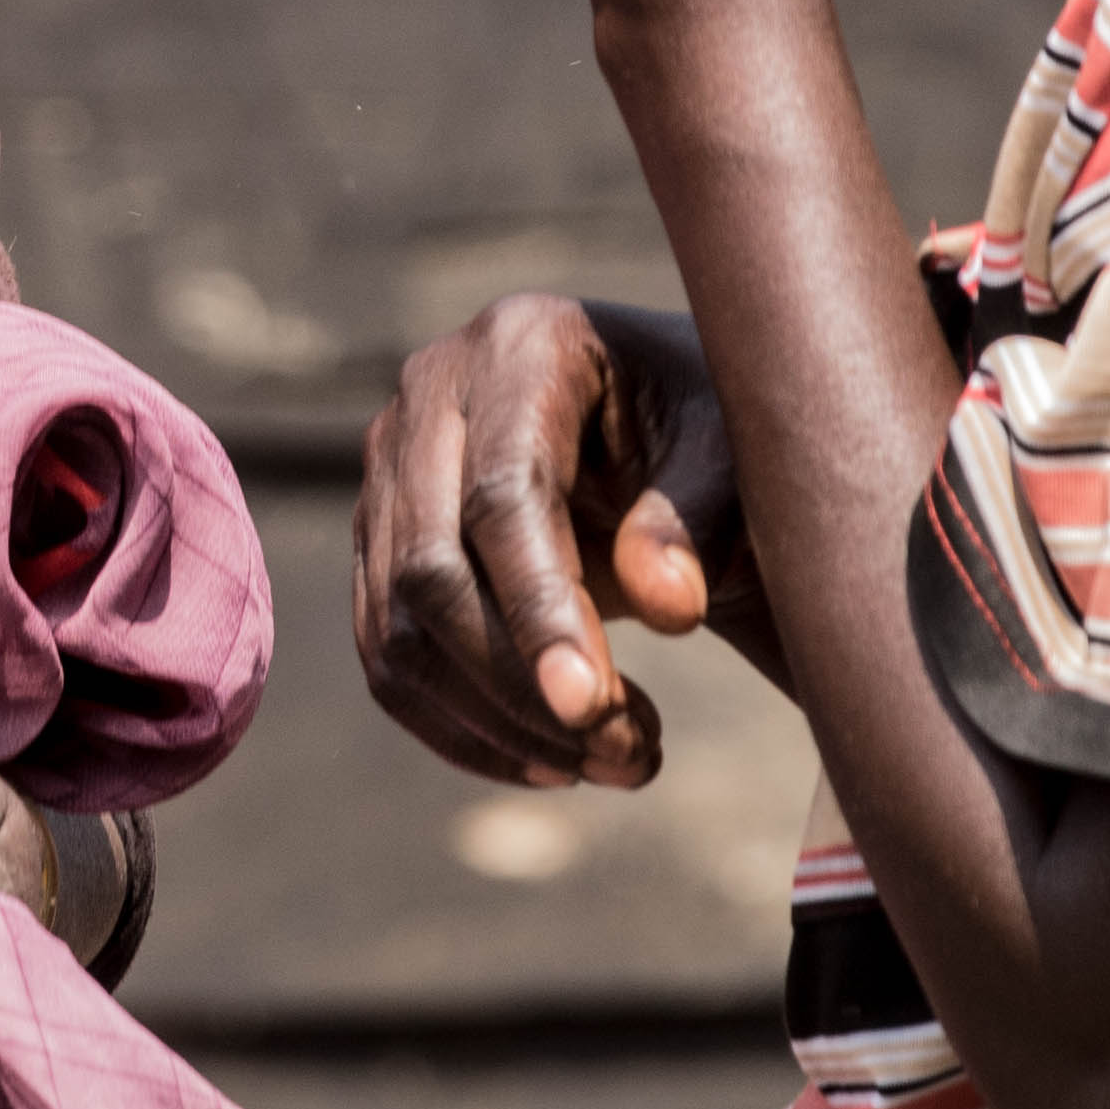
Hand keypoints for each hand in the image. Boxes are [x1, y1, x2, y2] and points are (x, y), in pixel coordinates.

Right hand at [357, 294, 761, 789]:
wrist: (665, 429)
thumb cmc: (707, 434)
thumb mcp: (731, 457)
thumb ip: (698, 519)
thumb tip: (667, 607)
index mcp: (521, 345)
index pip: (503, 494)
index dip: (542, 609)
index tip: (596, 709)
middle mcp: (430, 394)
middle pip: (431, 567)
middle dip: (520, 684)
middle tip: (630, 757)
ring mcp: (390, 468)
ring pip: (399, 628)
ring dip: (497, 723)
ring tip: (615, 763)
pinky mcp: (377, 539)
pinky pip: (388, 657)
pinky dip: (461, 729)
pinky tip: (550, 761)